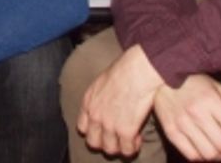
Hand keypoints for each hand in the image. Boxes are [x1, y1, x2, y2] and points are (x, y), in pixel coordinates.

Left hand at [77, 43, 164, 157]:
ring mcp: (109, 125)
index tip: (102, 130)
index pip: (82, 127)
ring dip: (120, 147)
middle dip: (104, 143)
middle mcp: (95, 116)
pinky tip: (138, 138)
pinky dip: (133, 147)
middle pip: (93, 143)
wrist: (137, 70)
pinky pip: (127, 150)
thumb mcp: (102, 80)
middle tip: (116, 138)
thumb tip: (107, 100)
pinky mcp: (126, 131)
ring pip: (110, 150)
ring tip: (129, 139)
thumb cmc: (124, 69)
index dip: (93, 131)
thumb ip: (100, 96)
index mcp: (88, 102)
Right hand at [152, 74, 220, 160]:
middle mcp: (196, 113)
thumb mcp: (218, 88)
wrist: (161, 76)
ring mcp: (182, 124)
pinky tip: (207, 150)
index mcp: (210, 100)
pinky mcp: (171, 132)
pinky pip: (191, 155)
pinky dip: (203, 158)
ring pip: (209, 154)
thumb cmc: (193, 81)